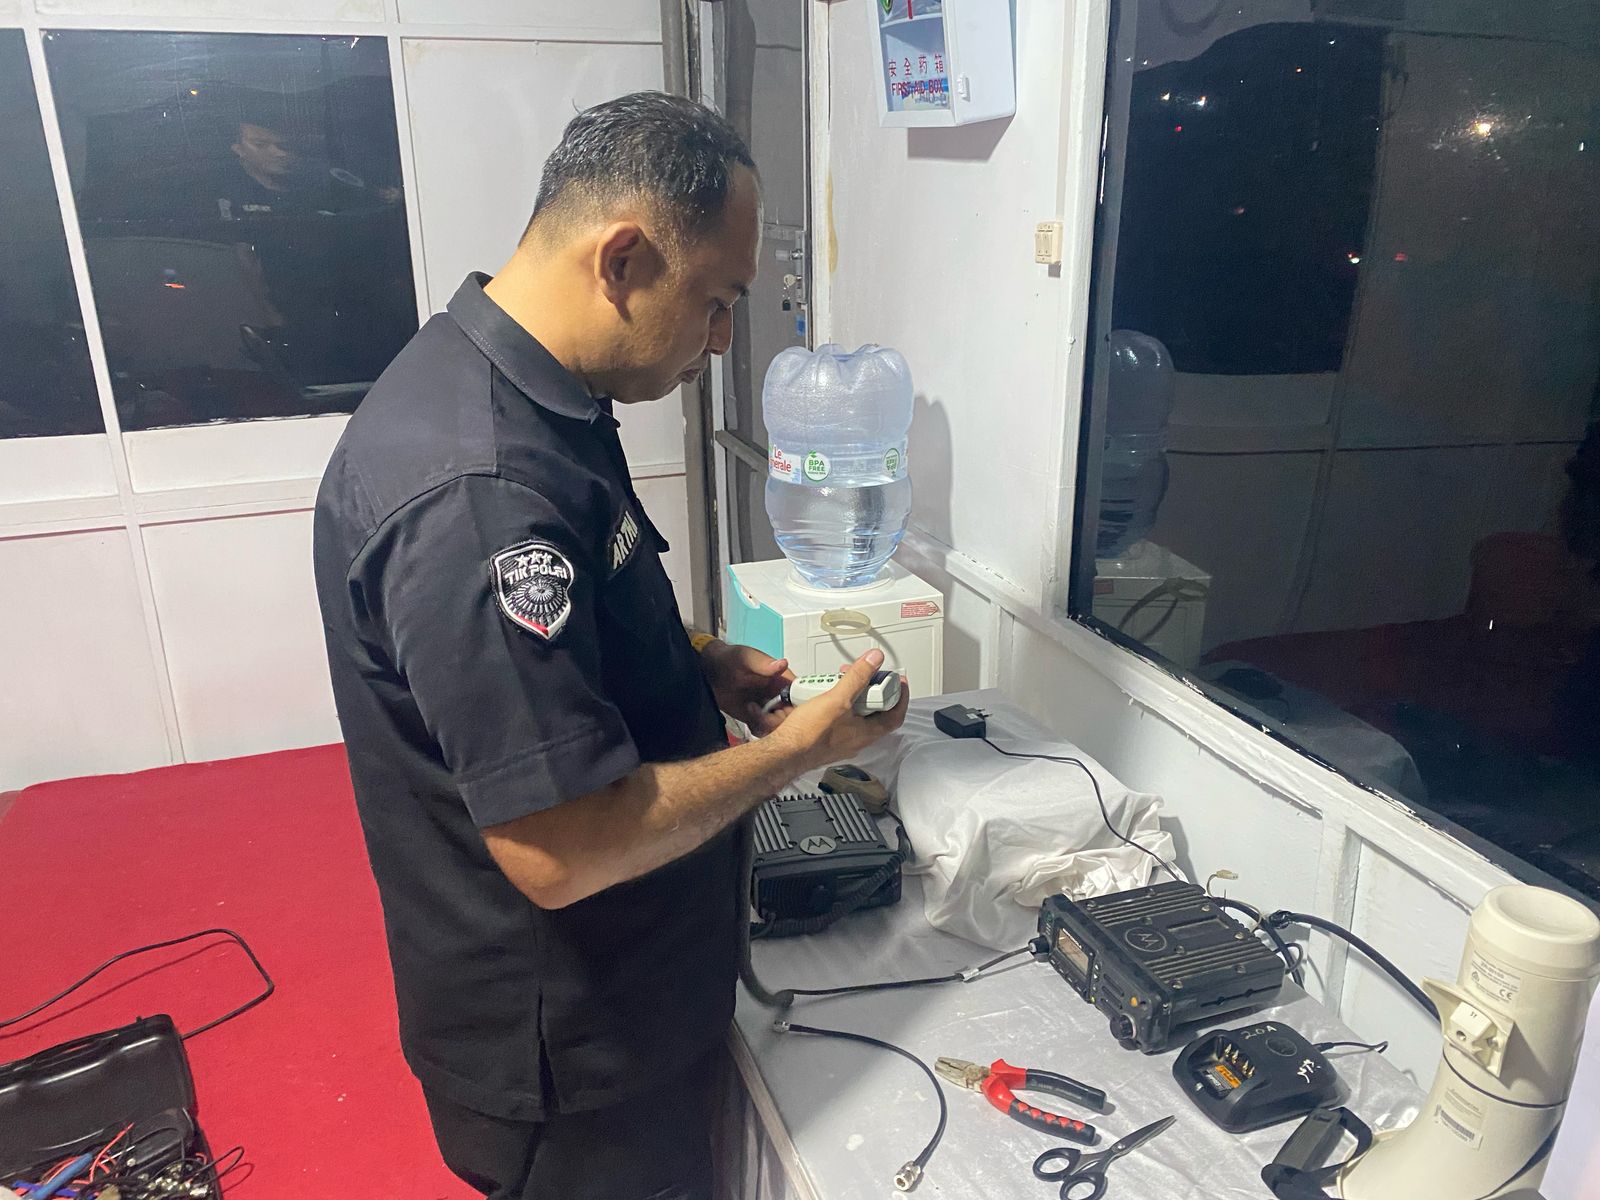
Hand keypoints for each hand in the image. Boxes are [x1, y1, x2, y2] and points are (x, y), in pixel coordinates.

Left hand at [700, 640, 794, 734]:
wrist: (709, 672)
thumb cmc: (729, 659)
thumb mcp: (745, 658)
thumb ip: (763, 664)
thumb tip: (783, 664)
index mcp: (781, 679)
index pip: (800, 695)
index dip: (797, 705)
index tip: (783, 708)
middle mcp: (778, 695)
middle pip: (793, 715)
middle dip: (782, 719)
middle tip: (765, 713)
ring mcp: (767, 708)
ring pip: (780, 726)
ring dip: (769, 725)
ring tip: (752, 712)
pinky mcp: (756, 718)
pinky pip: (765, 731)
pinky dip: (760, 730)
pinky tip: (749, 719)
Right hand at [774, 649, 908, 768]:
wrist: (784, 753)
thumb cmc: (809, 734)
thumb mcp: (838, 698)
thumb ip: (858, 677)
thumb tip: (874, 660)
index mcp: (867, 733)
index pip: (895, 715)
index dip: (900, 696)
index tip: (898, 681)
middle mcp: (858, 739)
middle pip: (876, 713)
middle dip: (872, 690)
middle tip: (866, 676)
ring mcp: (843, 741)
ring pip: (857, 716)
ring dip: (853, 696)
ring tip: (841, 682)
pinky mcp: (828, 740)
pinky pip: (841, 720)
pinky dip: (839, 706)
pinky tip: (826, 697)